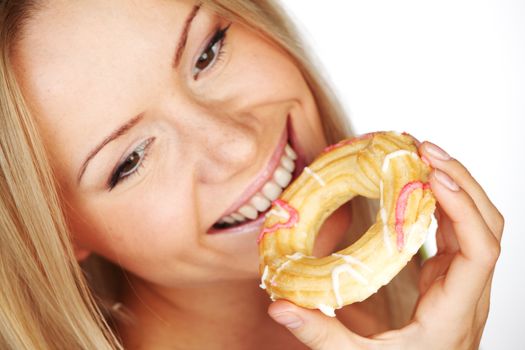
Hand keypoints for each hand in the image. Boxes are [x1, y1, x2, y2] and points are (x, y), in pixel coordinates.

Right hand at [268, 141, 503, 349]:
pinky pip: (456, 231)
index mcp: (453, 312)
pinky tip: (418, 186)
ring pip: (475, 224)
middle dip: (461, 182)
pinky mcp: (447, 278)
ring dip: (454, 186)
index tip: (434, 178)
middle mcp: (466, 293)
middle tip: (424, 151)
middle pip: (487, 226)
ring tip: (422, 157)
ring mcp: (459, 283)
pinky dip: (442, 202)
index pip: (480, 251)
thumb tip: (280, 306)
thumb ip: (320, 336)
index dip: (463, 209)